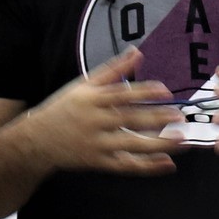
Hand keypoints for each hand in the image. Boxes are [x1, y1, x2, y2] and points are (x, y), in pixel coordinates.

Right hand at [28, 48, 182, 175]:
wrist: (36, 141)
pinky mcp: (99, 163)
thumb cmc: (65, 107)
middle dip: (156, 118)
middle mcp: (94, 122)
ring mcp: (97, 145)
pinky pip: (126, 166)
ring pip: (131, 145)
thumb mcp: (83, 85)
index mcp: (92, 100)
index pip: (121, 94)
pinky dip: (147, 167)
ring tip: (182, 140)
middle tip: (180, 116)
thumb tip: (137, 51)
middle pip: (128, 120)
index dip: (143, 91)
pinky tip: (168, 163)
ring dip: (158, 145)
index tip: (165, 90)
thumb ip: (112, 70)